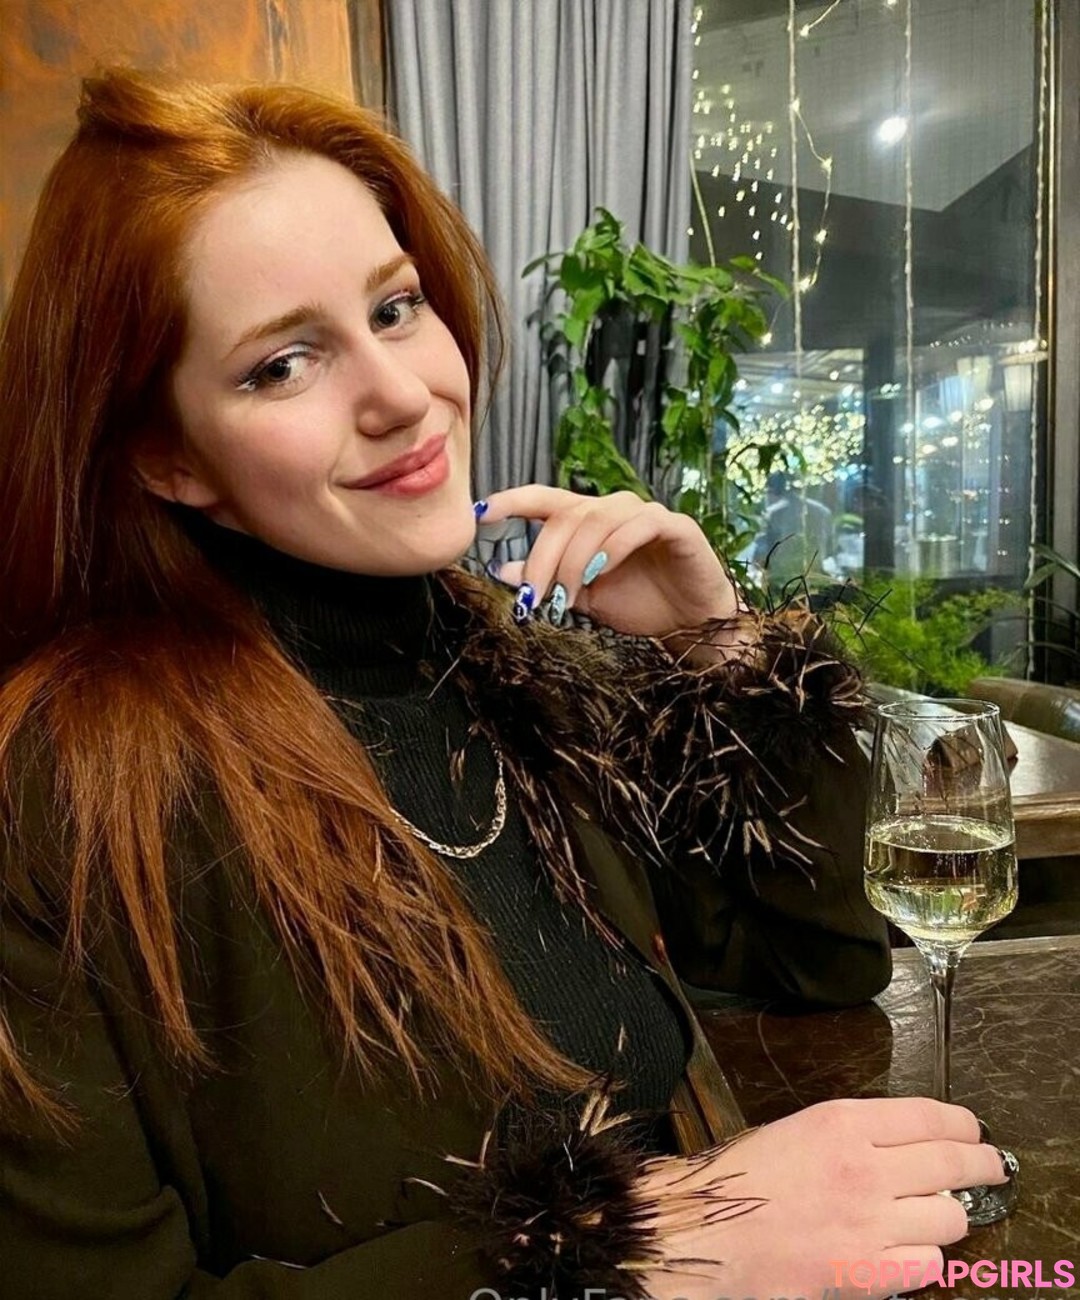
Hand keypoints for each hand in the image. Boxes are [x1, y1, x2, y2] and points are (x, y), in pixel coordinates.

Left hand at [479, 486, 741, 640]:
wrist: (691, 623)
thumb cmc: (640, 603)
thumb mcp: (582, 596)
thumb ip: (547, 580)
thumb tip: (501, 568)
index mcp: (588, 522)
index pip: (545, 500)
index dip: (512, 501)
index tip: (481, 513)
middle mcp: (614, 510)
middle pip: (565, 517)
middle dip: (542, 558)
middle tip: (531, 597)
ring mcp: (645, 514)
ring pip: (597, 519)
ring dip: (574, 558)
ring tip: (566, 593)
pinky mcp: (676, 526)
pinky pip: (640, 524)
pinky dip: (615, 546)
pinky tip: (602, 569)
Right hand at [633, 1097, 1006, 1299]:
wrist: (708, 1231)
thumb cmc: (742, 1179)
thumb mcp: (797, 1130)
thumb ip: (851, 1134)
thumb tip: (900, 1145)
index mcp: (844, 1123)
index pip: (928, 1118)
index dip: (962, 1125)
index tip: (973, 1130)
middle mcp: (867, 1168)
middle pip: (951, 1163)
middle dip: (981, 1164)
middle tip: (992, 1167)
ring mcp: (872, 1223)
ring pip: (949, 1217)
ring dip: (949, 1215)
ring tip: (939, 1214)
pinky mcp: (869, 1272)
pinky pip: (928, 1265)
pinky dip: (924, 1257)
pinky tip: (908, 1250)